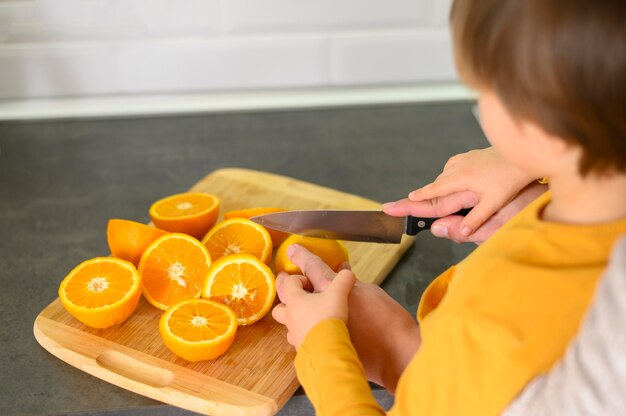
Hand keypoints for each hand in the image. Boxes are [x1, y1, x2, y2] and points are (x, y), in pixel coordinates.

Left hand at [273, 244, 419, 392]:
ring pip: (288, 325)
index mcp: (296, 300)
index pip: (288, 282)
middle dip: (287, 299)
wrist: (330, 352)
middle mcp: (290, 318)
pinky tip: (318, 336)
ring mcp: (295, 336)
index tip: (309, 280)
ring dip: (295, 319)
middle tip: (299, 295)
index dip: (298, 278)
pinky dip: (306, 335)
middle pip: (279, 305)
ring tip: (309, 317)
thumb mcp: (340, 294)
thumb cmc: (331, 319)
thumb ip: (344, 280)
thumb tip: (347, 270)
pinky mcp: (302, 351)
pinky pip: (299, 340)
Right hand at [383, 147, 539, 241]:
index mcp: (462, 178)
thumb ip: (476, 218)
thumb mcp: (494, 202)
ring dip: (440, 185)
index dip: (419, 196)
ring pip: (445, 174)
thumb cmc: (511, 179)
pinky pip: (453, 167)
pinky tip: (455, 180)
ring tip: (436, 195)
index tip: (405, 200)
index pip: (435, 190)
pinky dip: (450, 176)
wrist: (524, 153)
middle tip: (413, 202)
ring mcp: (465, 158)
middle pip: (437, 183)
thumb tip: (461, 232)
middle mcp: (459, 166)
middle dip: (427, 193)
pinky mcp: (471, 155)